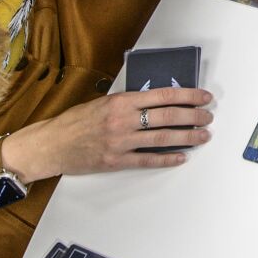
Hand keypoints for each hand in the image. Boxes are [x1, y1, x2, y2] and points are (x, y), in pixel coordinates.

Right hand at [10, 86, 215, 176]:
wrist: (49, 144)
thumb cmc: (74, 121)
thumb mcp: (103, 102)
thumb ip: (128, 102)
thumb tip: (158, 101)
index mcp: (121, 101)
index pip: (163, 95)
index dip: (187, 96)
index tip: (203, 96)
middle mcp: (123, 120)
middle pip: (168, 117)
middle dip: (193, 116)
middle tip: (208, 117)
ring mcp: (120, 142)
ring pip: (162, 139)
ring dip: (187, 138)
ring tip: (202, 136)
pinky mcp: (115, 161)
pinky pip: (147, 160)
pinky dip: (167, 159)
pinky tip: (181, 157)